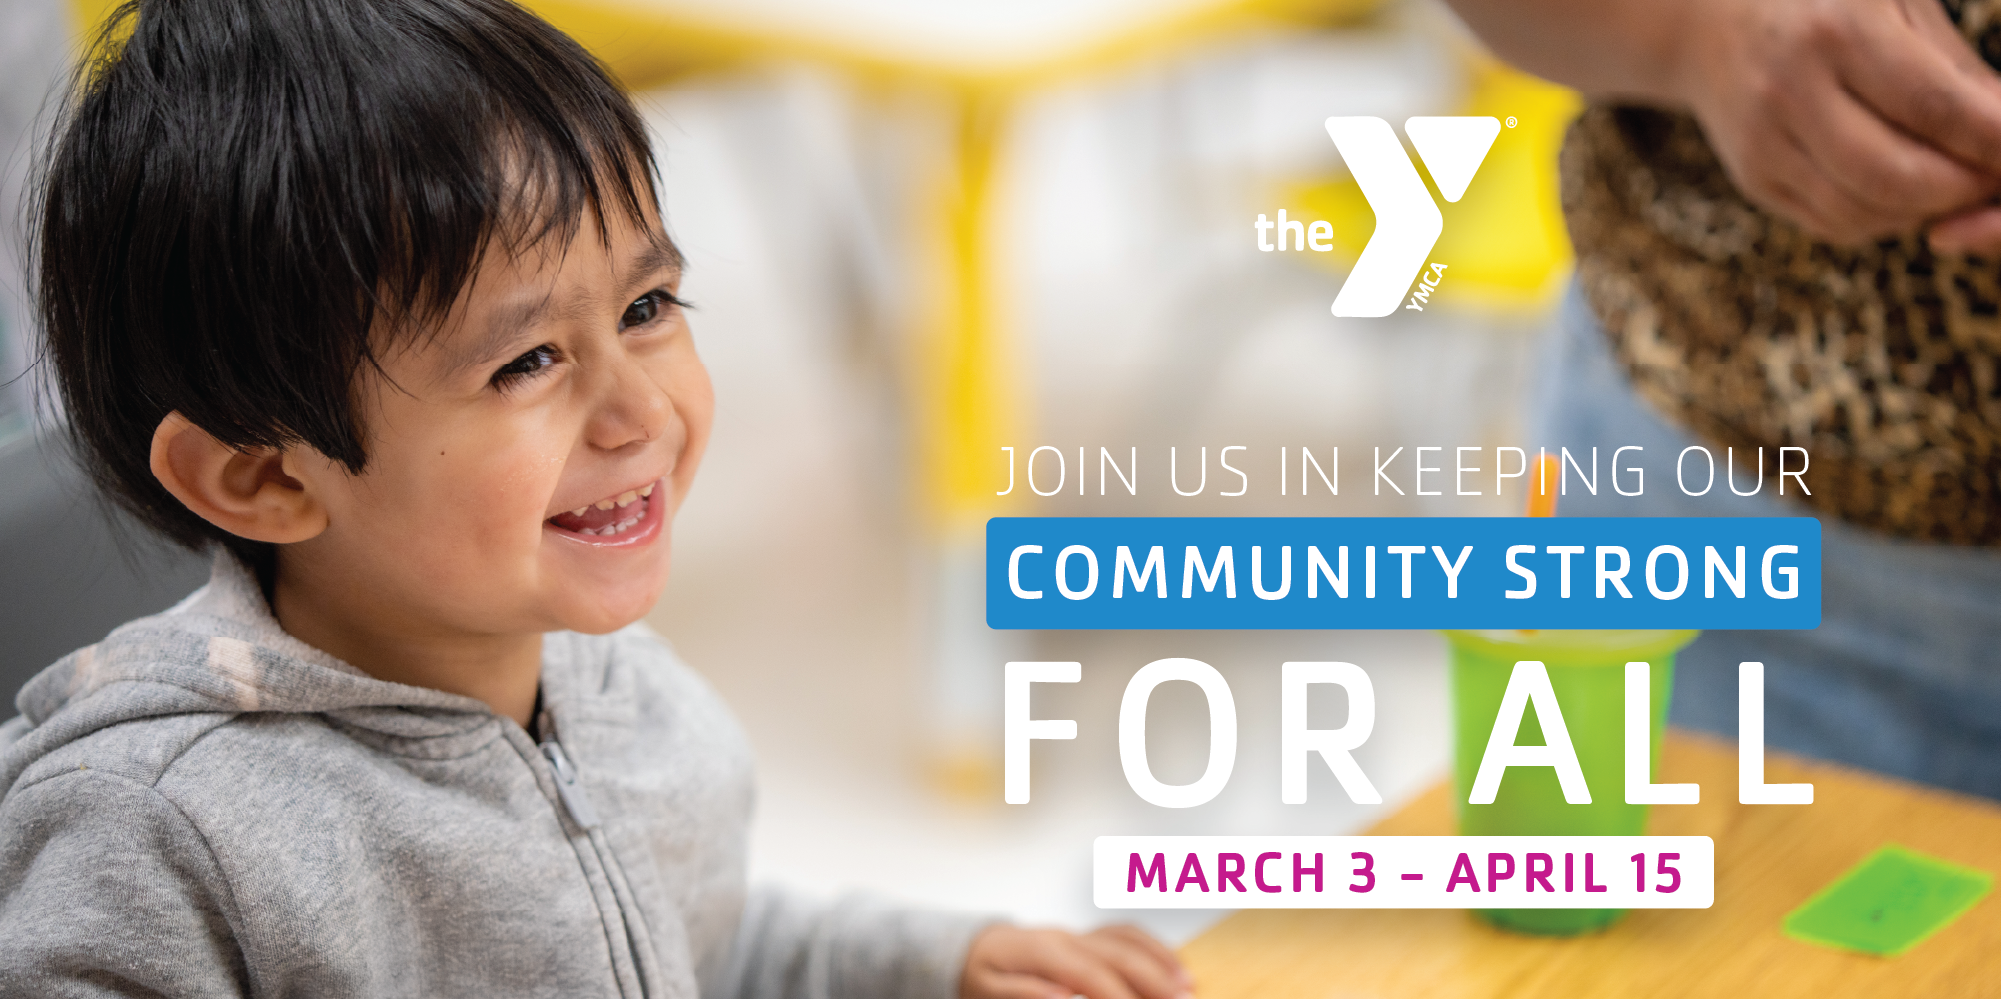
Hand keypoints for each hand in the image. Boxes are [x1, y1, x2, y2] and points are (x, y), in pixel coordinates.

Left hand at [960, 924, 1191, 998]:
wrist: (973, 947)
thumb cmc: (982, 974)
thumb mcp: (988, 990)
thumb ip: (1023, 993)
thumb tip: (1062, 997)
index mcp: (1042, 951)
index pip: (1090, 974)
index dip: (1119, 995)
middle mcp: (1066, 936)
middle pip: (1119, 954)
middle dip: (1154, 980)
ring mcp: (1079, 933)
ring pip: (1128, 939)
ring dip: (1161, 961)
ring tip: (1188, 986)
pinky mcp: (1086, 936)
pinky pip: (1125, 934)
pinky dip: (1153, 947)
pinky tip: (1173, 966)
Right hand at [1668, 0, 2000, 251]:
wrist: (1710, 23)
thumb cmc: (1826, 3)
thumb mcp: (1895, 6)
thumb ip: (1956, 70)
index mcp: (1836, 30)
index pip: (1933, 106)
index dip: (1990, 142)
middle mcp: (1790, 90)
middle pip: (1896, 175)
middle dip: (1961, 189)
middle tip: (1988, 177)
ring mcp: (1763, 142)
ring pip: (1864, 211)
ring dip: (1923, 210)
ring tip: (1948, 181)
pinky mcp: (1752, 178)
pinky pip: (1834, 224)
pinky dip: (1882, 219)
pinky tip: (1899, 190)